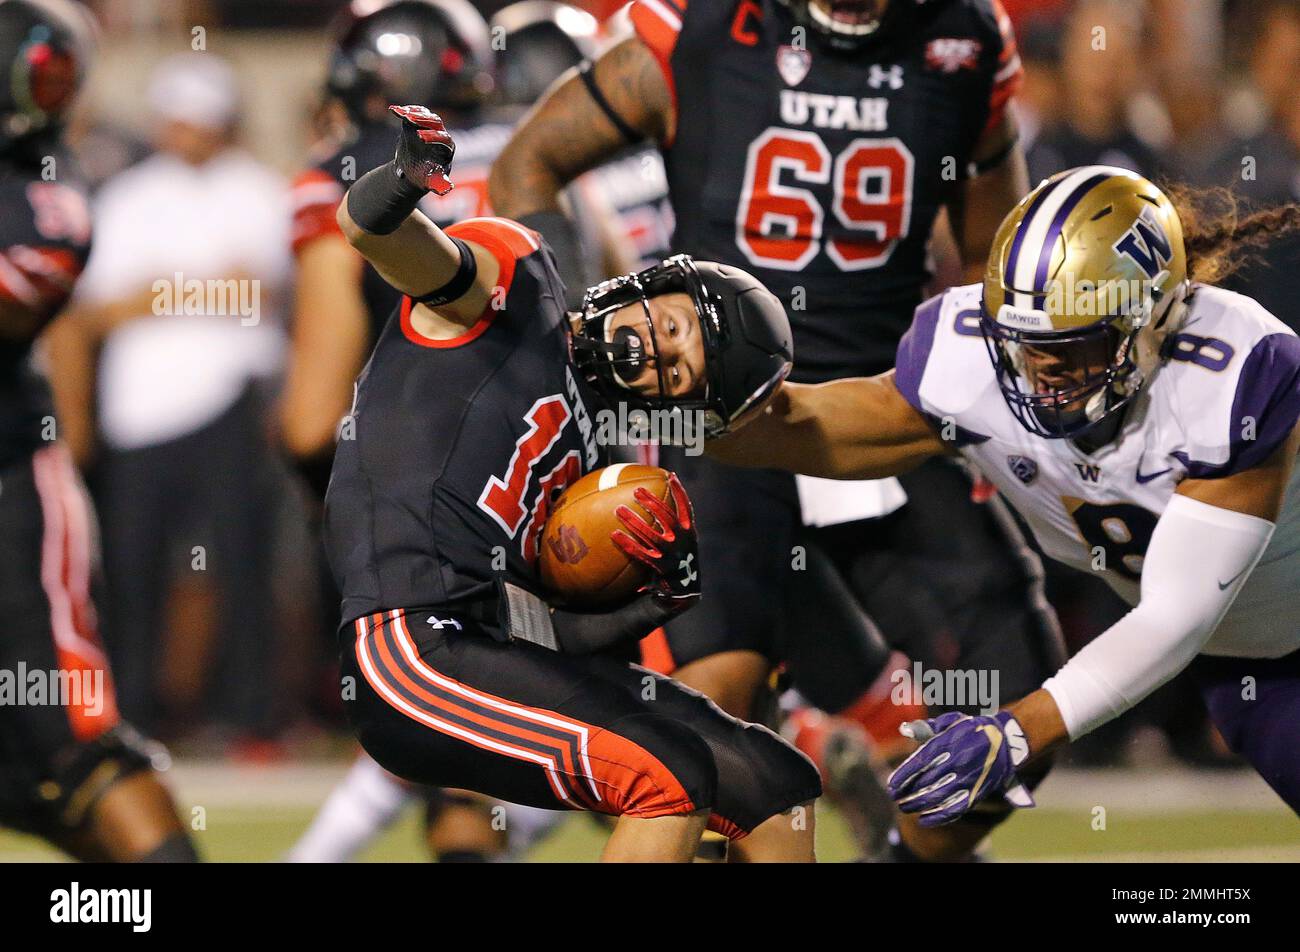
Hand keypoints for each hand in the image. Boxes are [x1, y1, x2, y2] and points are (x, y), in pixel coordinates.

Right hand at [388, 104, 454, 195]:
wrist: (411, 172)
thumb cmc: (424, 178)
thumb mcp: (431, 182)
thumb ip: (440, 184)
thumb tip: (448, 189)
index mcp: (446, 148)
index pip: (443, 138)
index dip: (432, 137)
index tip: (420, 137)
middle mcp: (440, 134)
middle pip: (436, 123)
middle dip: (425, 121)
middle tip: (412, 120)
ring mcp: (429, 127)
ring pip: (426, 116)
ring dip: (415, 113)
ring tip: (404, 114)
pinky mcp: (418, 123)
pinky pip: (413, 114)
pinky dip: (404, 111)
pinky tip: (394, 110)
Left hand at [610, 473, 699, 604]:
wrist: (685, 590)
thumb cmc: (679, 562)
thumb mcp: (683, 543)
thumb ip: (673, 528)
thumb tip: (654, 506)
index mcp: (691, 533)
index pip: (686, 508)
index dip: (680, 492)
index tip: (671, 476)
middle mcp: (683, 541)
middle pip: (666, 517)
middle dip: (651, 502)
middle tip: (636, 491)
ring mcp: (672, 554)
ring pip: (651, 533)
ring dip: (634, 520)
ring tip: (618, 509)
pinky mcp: (661, 567)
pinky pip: (640, 552)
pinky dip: (627, 543)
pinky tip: (614, 535)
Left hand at [887, 711, 1033, 826]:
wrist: (1007, 740)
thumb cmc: (973, 729)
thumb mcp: (952, 721)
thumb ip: (927, 727)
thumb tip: (905, 729)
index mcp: (949, 743)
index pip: (920, 762)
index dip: (904, 776)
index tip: (892, 786)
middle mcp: (957, 762)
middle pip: (926, 782)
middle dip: (907, 793)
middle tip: (895, 799)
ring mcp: (967, 779)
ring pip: (938, 797)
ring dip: (918, 805)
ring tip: (905, 808)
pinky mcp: (976, 792)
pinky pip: (955, 809)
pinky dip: (938, 817)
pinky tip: (924, 820)